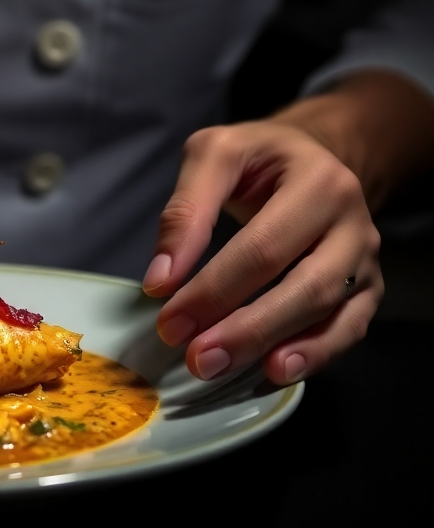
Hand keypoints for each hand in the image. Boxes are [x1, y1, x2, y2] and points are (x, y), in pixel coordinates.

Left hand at [142, 119, 382, 385]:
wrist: (313, 154)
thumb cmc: (258, 156)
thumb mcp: (213, 154)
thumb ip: (184, 210)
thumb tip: (161, 279)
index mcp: (318, 183)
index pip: (263, 246)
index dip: (213, 287)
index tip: (168, 320)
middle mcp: (352, 223)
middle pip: (305, 286)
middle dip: (246, 328)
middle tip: (196, 358)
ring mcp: (364, 259)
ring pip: (331, 313)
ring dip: (277, 347)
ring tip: (230, 370)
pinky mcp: (367, 288)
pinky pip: (348, 330)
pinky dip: (313, 356)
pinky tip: (270, 373)